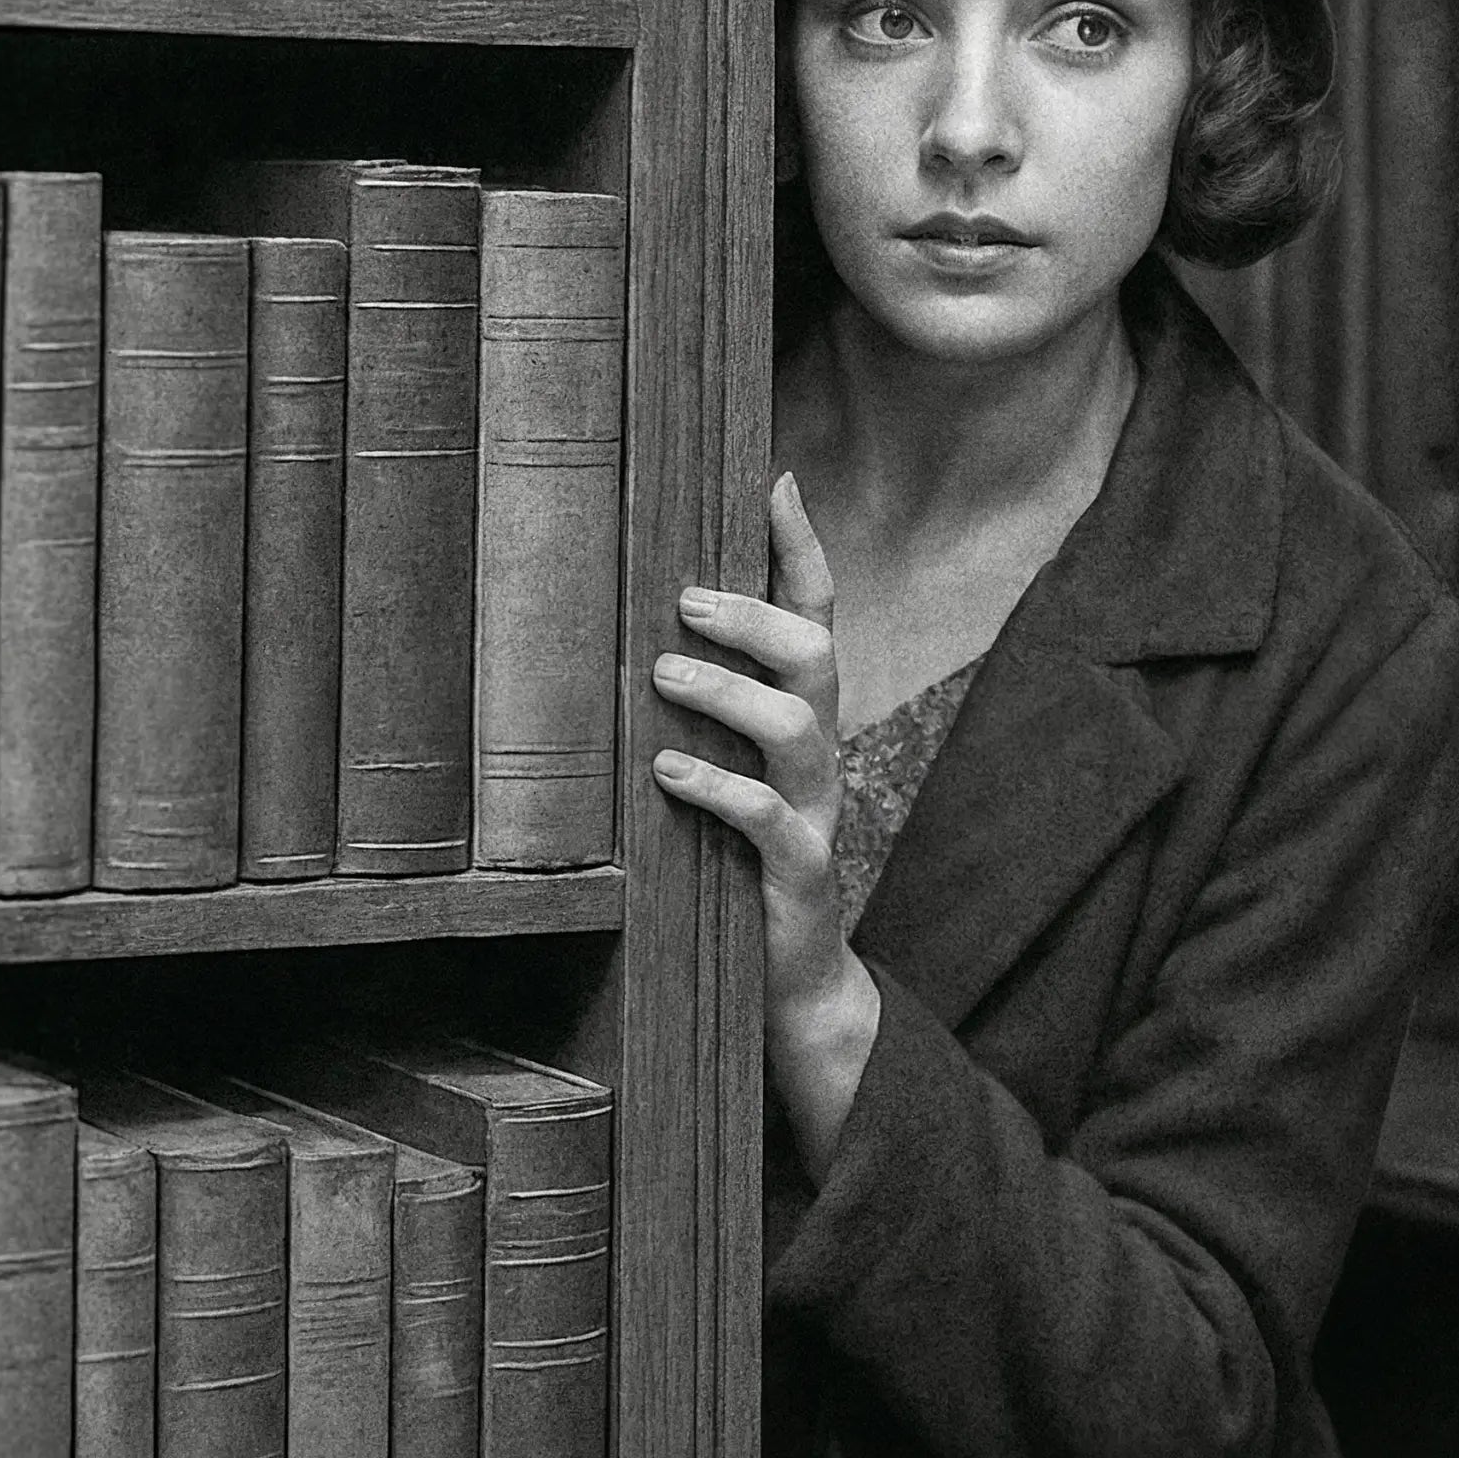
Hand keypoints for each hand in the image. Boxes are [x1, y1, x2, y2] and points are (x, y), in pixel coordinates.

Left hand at [651, 473, 877, 1176]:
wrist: (794, 980)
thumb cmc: (739, 857)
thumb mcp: (730, 767)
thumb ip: (705, 700)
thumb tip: (634, 617)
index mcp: (806, 713)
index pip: (818, 610)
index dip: (801, 545)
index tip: (774, 476)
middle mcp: (823, 749)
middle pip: (817, 654)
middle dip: (753, 616)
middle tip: (681, 598)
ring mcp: (819, 809)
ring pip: (799, 726)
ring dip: (731, 692)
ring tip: (664, 674)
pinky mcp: (798, 873)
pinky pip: (773, 819)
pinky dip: (720, 788)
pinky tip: (668, 773)